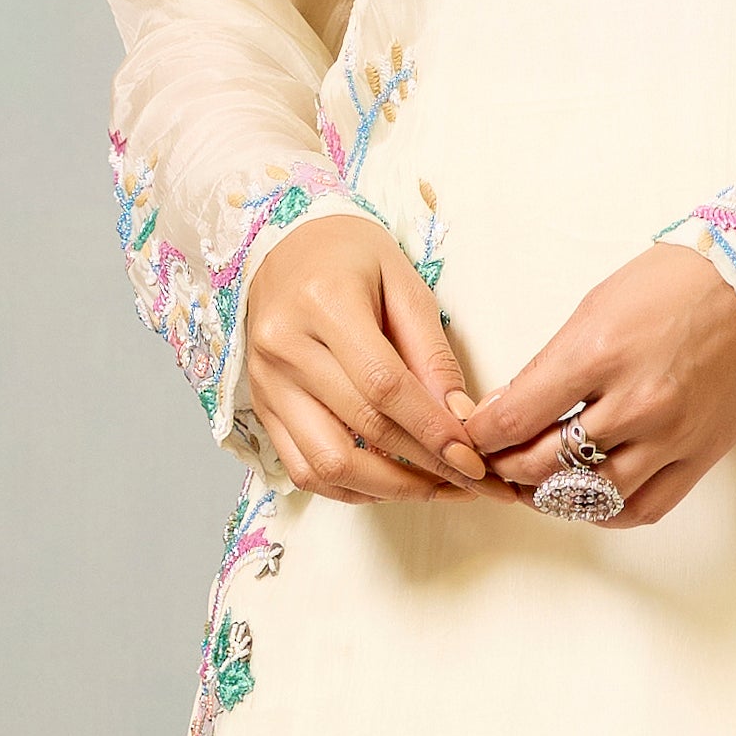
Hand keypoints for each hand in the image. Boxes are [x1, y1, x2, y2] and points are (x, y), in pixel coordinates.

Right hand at [242, 212, 486, 500]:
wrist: (287, 247)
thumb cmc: (351, 258)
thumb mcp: (404, 284)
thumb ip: (431, 352)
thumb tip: (461, 418)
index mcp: (324, 303)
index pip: (384, 386)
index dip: (432, 430)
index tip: (473, 459)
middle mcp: (285, 347)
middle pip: (362, 429)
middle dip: (426, 466)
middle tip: (471, 482)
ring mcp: (267, 383)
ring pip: (327, 464)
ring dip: (389, 488)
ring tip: (437, 488)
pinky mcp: (261, 407)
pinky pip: (302, 469)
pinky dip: (351, 488)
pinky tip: (391, 483)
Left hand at [459, 246, 735, 529]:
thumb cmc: (675, 286)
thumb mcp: (596, 308)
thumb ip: (550, 366)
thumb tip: (504, 412)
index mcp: (599, 353)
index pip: (516, 417)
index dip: (480, 436)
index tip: (470, 436)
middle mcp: (635, 403)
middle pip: (543, 464)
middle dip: (504, 467)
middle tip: (493, 461)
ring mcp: (670, 436)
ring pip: (589, 495)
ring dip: (549, 496)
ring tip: (533, 483)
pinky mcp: (700, 457)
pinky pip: (643, 508)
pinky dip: (605, 512)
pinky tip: (587, 498)